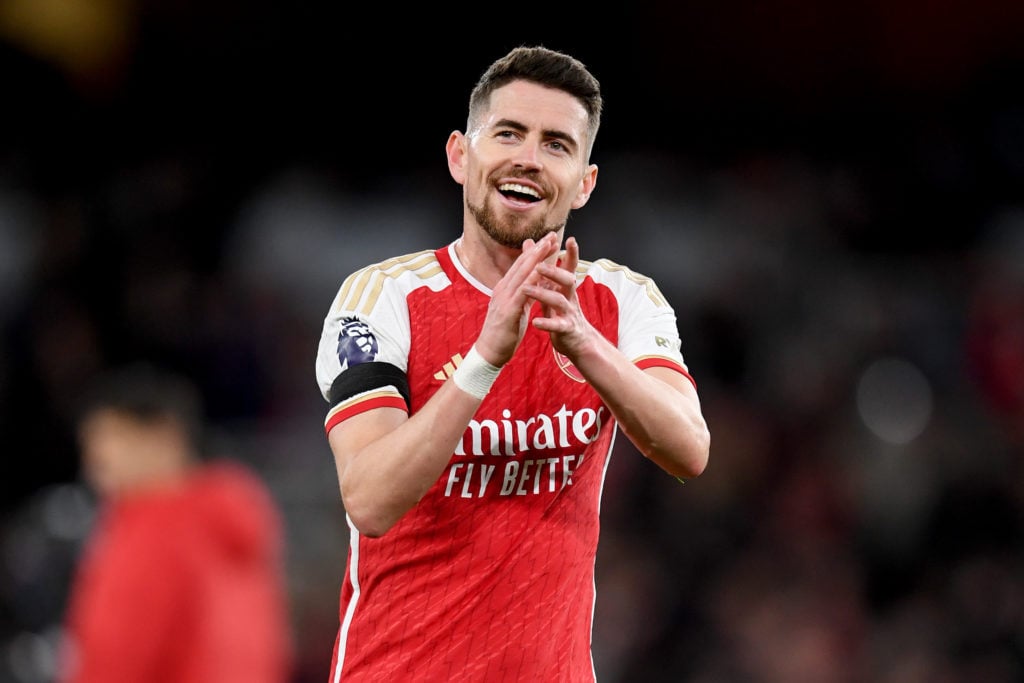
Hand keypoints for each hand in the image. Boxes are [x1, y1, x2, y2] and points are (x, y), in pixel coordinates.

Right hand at [474, 232, 560, 365]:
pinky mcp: (508, 310)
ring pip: (522, 273)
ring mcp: (504, 298)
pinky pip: (523, 291)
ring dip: (537, 258)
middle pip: (522, 264)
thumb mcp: (516, 309)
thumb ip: (524, 295)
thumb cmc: (504, 332)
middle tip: (552, 234)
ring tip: (549, 245)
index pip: (521, 266)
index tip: (548, 240)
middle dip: (538, 248)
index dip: (535, 251)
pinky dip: (533, 279)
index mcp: (505, 289)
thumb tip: (533, 284)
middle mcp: (503, 289)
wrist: (489, 352)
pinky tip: (543, 270)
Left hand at [523, 236, 593, 358]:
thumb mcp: (554, 291)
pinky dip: (546, 323)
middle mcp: (570, 297)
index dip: (572, 254)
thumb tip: (531, 244)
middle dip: (554, 272)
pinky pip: (557, 325)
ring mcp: (569, 313)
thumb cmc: (561, 313)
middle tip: (539, 265)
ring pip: (559, 301)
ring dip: (542, 294)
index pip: (569, 268)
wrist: (576, 342)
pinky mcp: (566, 329)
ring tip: (526, 290)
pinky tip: (535, 321)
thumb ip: (544, 271)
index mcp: (565, 288)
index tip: (571, 239)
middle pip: (567, 280)